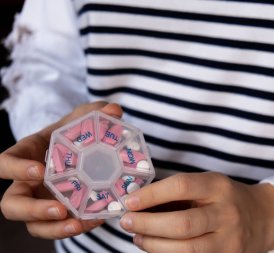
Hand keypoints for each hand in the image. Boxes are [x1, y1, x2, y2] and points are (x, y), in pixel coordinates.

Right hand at [0, 102, 122, 238]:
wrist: (86, 148)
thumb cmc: (75, 131)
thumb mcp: (85, 117)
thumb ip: (97, 112)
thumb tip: (115, 110)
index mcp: (27, 154)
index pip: (5, 162)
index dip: (16, 169)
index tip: (40, 170)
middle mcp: (28, 182)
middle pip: (12, 204)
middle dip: (32, 210)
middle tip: (59, 209)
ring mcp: (41, 200)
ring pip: (33, 224)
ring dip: (53, 229)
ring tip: (77, 225)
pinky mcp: (58, 213)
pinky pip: (58, 227)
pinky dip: (74, 228)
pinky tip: (94, 221)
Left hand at [120, 172, 273, 252]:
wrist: (263, 217)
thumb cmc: (227, 197)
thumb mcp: (208, 184)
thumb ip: (178, 192)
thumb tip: (139, 201)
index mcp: (218, 186)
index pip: (181, 186)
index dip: (152, 195)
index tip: (130, 201)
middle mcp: (226, 213)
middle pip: (182, 224)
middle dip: (147, 225)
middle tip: (126, 222)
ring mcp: (229, 241)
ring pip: (186, 250)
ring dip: (153, 245)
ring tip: (137, 237)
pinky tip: (155, 248)